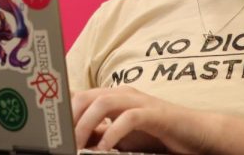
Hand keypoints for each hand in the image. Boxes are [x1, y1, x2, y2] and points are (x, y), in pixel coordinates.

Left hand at [71, 86, 216, 153]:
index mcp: (112, 97)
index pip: (78, 95)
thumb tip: (73, 140)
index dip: (60, 108)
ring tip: (77, 145)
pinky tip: (106, 149)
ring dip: (86, 124)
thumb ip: (99, 133)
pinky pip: (129, 118)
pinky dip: (113, 133)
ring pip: (103, 102)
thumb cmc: (157, 135)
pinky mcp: (155, 113)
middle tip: (61, 141)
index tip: (47, 127)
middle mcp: (123, 94)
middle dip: (69, 118)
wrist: (196, 134)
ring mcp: (139, 101)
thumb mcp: (122, 136)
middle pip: (85, 96)